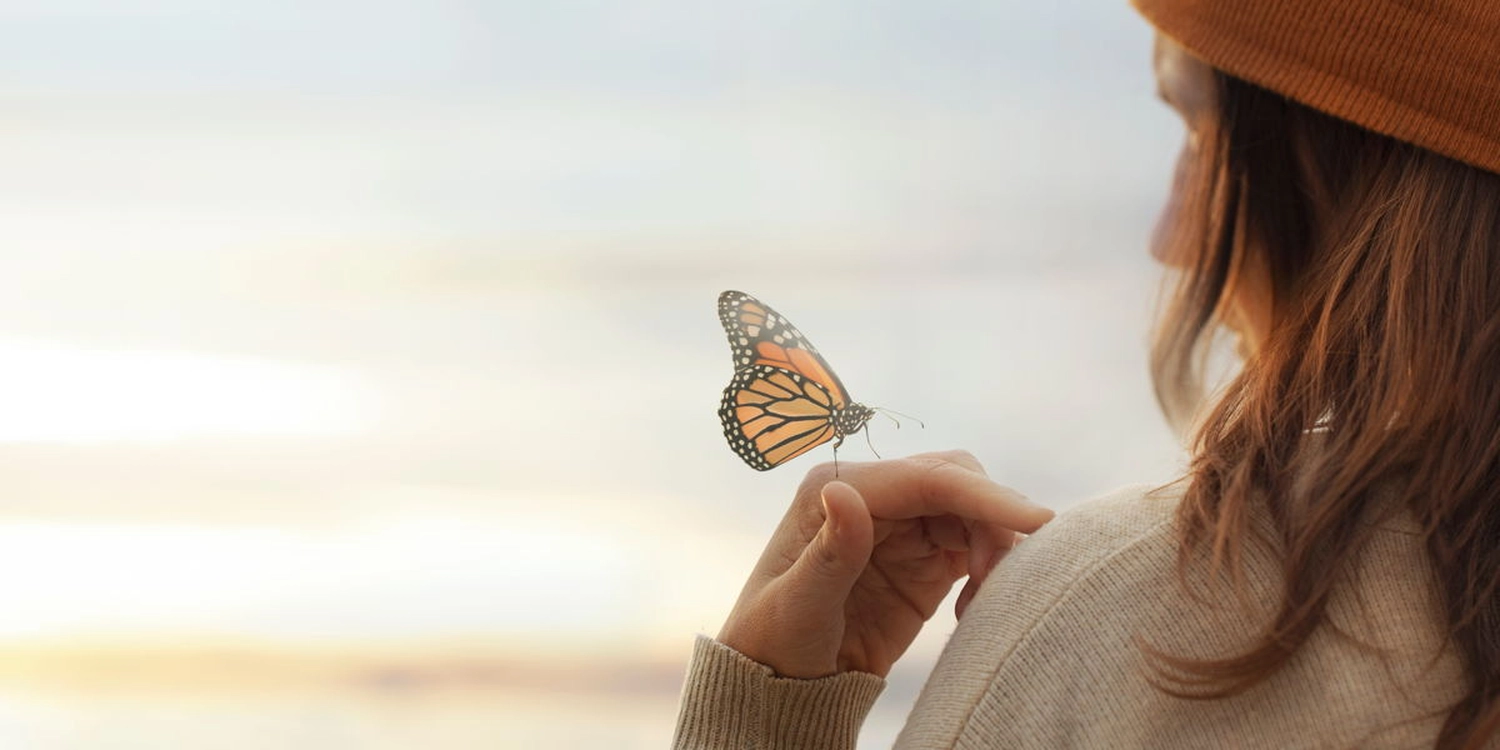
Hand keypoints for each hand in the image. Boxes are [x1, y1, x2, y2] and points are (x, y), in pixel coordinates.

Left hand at [717, 451, 1052, 678]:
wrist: (784, 683)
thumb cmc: (774, 643)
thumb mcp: (796, 607)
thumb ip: (829, 554)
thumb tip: (842, 491)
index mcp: (836, 489)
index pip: (925, 478)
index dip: (984, 495)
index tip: (1036, 521)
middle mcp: (872, 495)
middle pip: (958, 481)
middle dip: (992, 519)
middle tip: (997, 577)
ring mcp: (901, 525)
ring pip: (973, 511)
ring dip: (994, 547)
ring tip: (979, 603)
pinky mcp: (924, 558)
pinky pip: (976, 545)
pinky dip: (990, 570)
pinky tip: (971, 610)